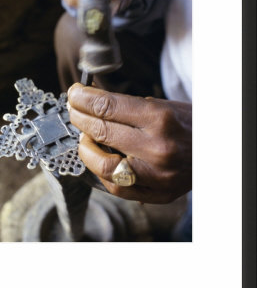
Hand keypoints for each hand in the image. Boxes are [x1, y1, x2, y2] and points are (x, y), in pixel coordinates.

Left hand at [68, 83, 191, 203]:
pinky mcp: (156, 193)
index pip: (107, 106)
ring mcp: (155, 175)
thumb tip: (91, 100)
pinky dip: (99, 170)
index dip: (83, 98)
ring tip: (84, 136)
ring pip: (102, 164)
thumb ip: (126, 105)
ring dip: (85, 147)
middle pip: (100, 131)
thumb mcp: (162, 105)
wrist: (214, 150)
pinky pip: (115, 186)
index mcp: (159, 118)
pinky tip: (97, 157)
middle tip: (74, 110)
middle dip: (79, 117)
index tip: (74, 93)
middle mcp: (156, 148)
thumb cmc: (187, 124)